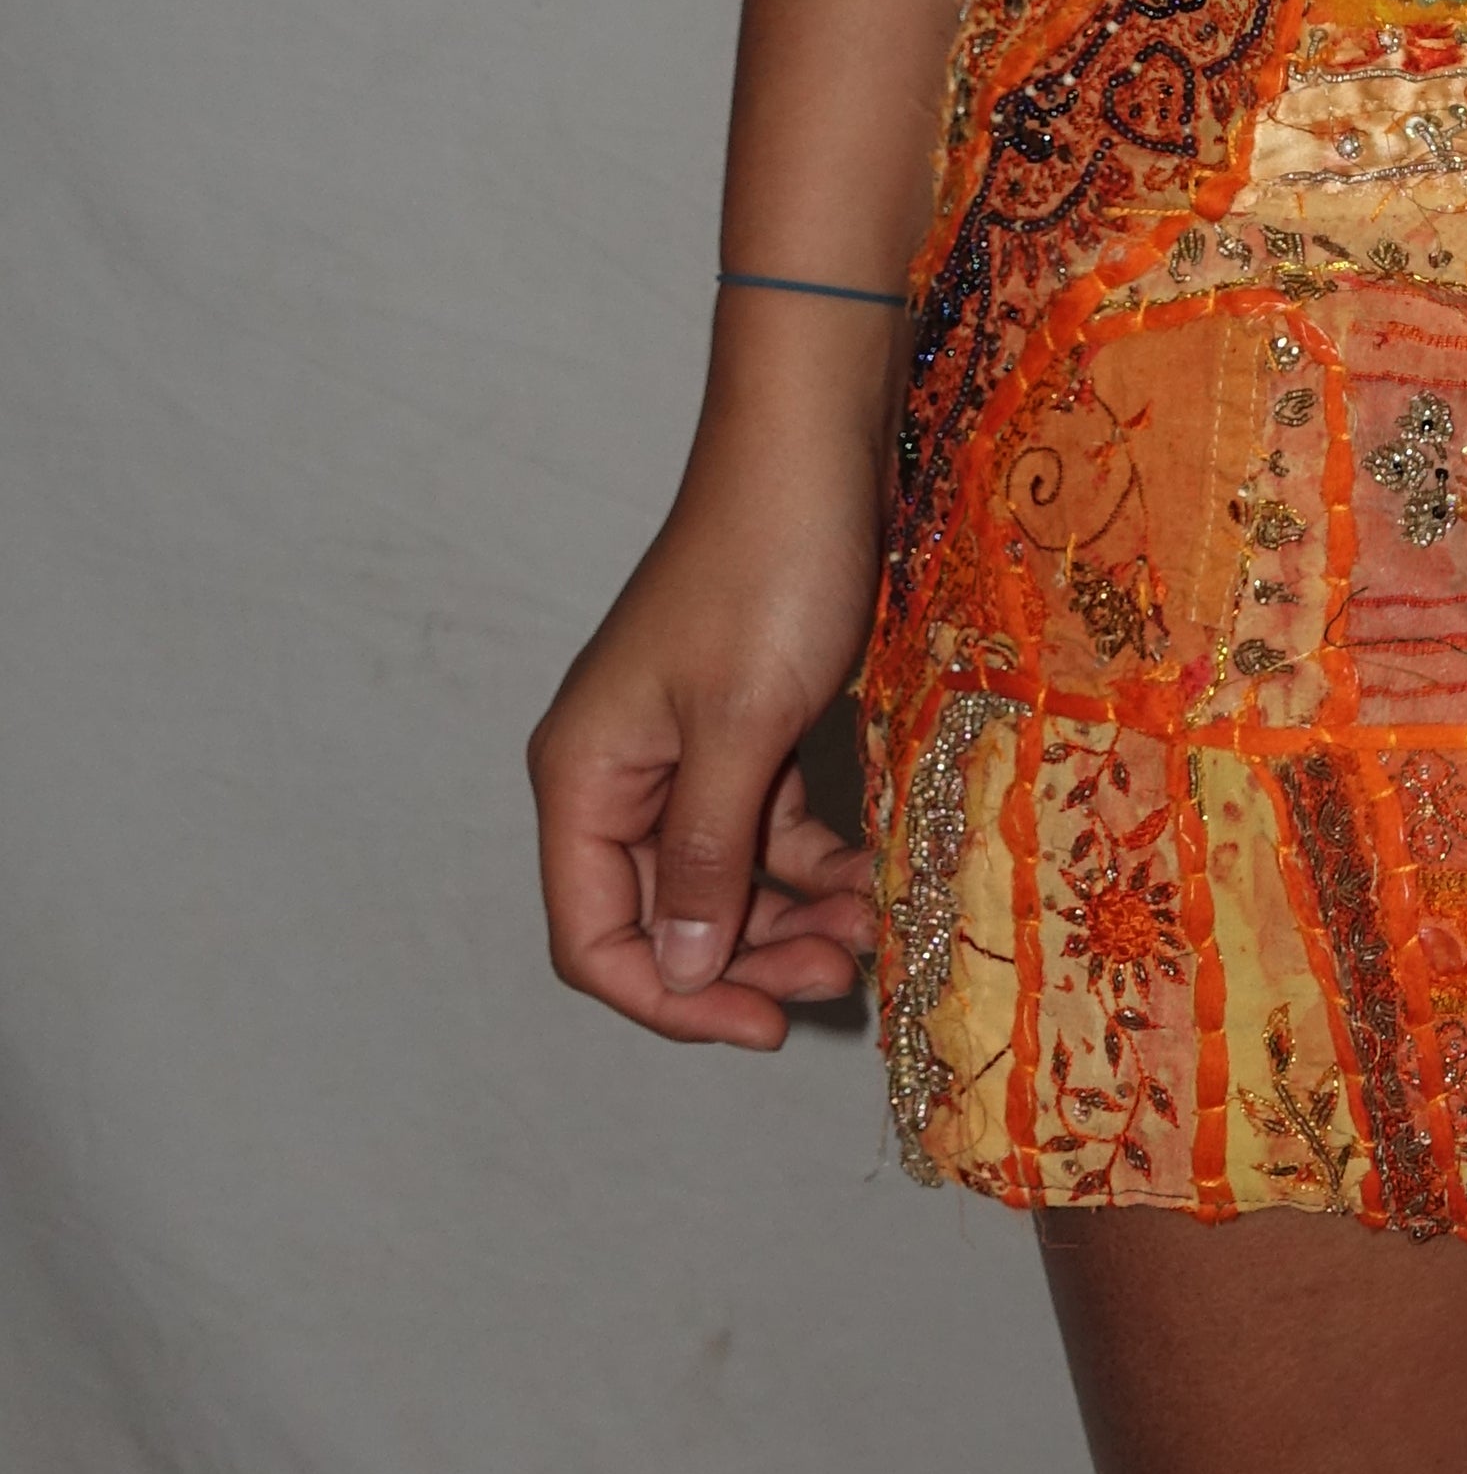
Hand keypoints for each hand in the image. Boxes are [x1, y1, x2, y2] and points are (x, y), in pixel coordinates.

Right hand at [530, 418, 886, 1052]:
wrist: (816, 447)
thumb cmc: (768, 570)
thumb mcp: (741, 730)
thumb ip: (707, 856)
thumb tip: (683, 971)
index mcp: (584, 776)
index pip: (594, 934)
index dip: (672, 998)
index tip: (762, 1026)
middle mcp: (619, 771)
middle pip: (662, 915)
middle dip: (746, 961)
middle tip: (840, 976)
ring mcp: (682, 749)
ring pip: (722, 878)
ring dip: (789, 918)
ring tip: (870, 930)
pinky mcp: (745, 725)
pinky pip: (767, 828)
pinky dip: (815, 862)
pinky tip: (875, 874)